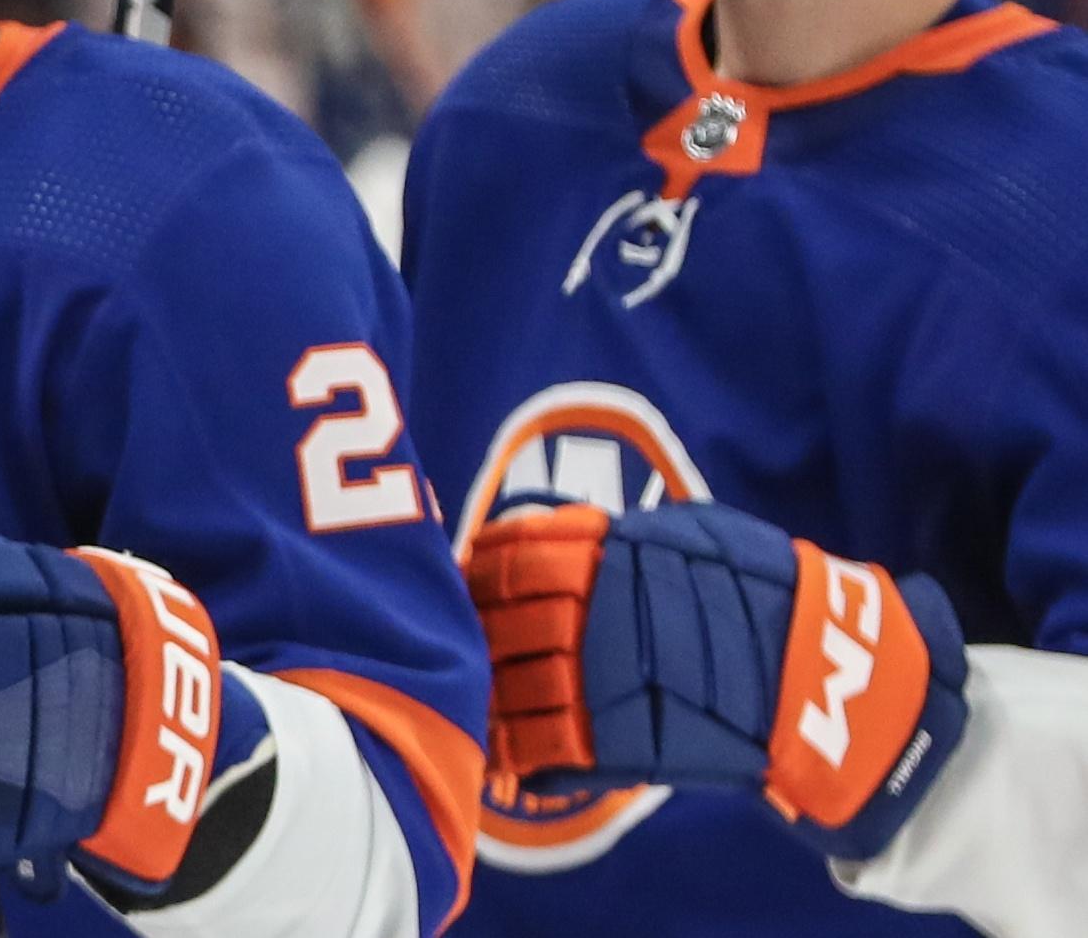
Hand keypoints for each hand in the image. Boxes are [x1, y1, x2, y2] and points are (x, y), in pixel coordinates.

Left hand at [466, 501, 969, 859]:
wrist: (828, 674)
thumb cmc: (763, 594)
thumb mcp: (691, 535)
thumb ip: (619, 536)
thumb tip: (551, 535)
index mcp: (609, 552)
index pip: (511, 552)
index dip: (481, 567)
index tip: (467, 576)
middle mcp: (594, 608)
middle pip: (499, 616)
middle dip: (473, 629)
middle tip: (457, 638)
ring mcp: (601, 676)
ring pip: (508, 682)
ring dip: (482, 692)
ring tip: (470, 697)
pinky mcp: (616, 741)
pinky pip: (541, 745)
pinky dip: (512, 749)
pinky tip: (502, 750)